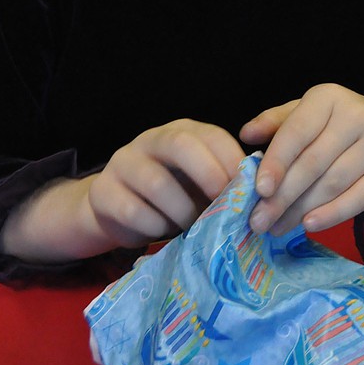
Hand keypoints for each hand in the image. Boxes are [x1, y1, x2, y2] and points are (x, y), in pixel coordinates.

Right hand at [84, 118, 245, 248]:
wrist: (117, 209)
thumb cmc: (172, 195)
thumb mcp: (198, 182)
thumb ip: (223, 180)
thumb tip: (260, 195)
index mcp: (181, 132)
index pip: (211, 135)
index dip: (232, 160)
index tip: (249, 189)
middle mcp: (151, 140)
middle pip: (181, 145)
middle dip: (208, 175)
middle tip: (223, 205)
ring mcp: (123, 163)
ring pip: (157, 183)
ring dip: (182, 211)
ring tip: (193, 226)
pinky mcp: (103, 192)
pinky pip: (133, 211)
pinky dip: (154, 226)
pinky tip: (162, 232)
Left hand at [240, 83, 363, 235]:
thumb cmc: (340, 127)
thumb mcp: (309, 115)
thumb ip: (277, 123)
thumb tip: (246, 134)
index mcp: (328, 97)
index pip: (297, 131)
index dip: (277, 161)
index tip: (258, 190)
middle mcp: (357, 113)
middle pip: (313, 162)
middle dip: (283, 196)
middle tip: (259, 221)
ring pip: (333, 183)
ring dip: (302, 210)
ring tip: (278, 227)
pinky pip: (361, 196)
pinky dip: (333, 214)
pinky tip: (310, 225)